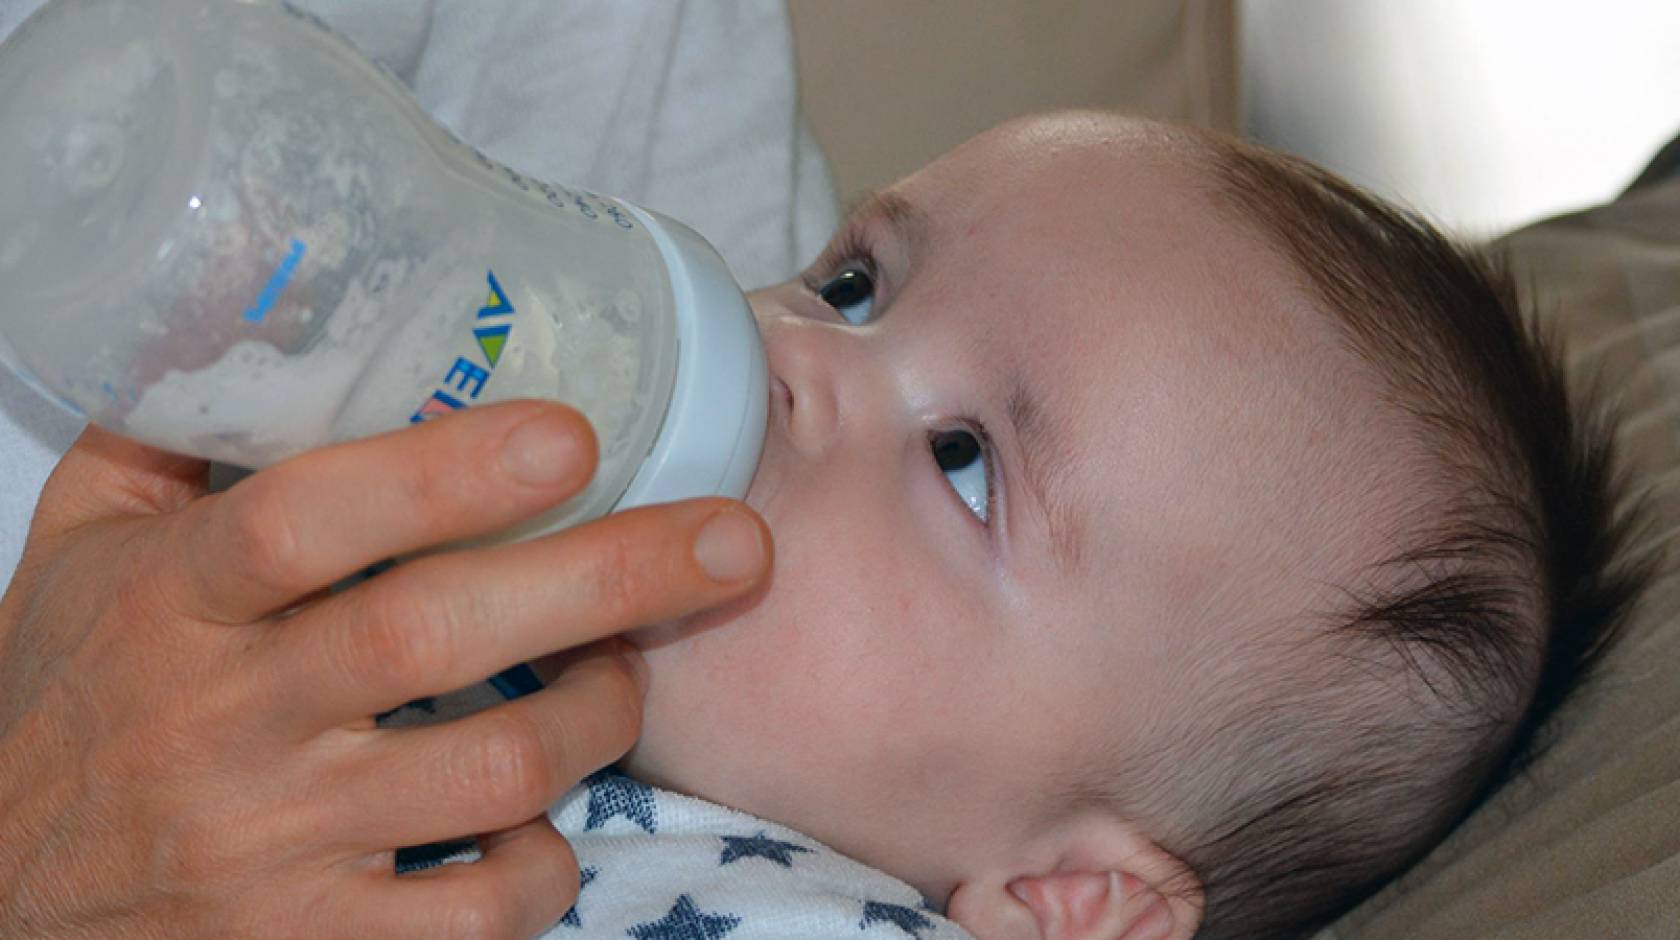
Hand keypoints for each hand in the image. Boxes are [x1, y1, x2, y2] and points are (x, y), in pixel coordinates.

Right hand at [0, 400, 769, 937]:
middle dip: (610, 576)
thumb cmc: (67, 704)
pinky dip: (542, 862)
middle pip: (435, 632)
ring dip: (598, 712)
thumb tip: (272, 311)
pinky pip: (479, 912)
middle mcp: (223, 721)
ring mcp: (273, 846)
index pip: (306, 518)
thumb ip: (172, 442)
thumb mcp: (82, 556)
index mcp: (169, 602)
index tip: (573, 433)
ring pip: (494, 773)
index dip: (447, 471)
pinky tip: (539, 818)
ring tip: (627, 668)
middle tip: (737, 539)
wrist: (1, 907)